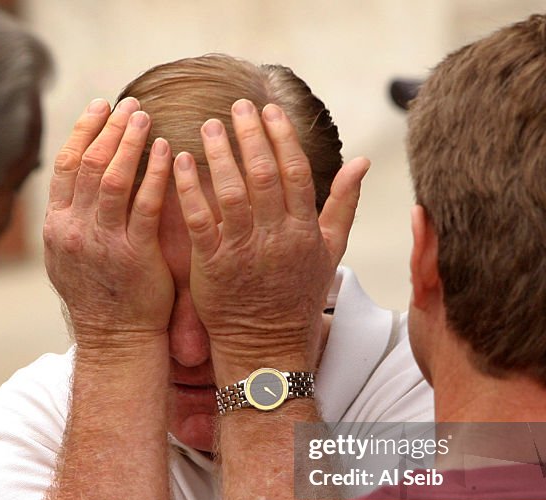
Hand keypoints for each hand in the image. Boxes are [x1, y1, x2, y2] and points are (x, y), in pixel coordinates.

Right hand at [43, 97, 174, 351]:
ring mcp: (102, 243)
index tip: (101, 105)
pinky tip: (167, 152)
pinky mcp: (134, 255)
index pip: (64, 165)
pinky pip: (145, 205)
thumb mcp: (69, 255)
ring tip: (146, 117)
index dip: (83, 130)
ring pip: (111, 178)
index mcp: (56, 226)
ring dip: (129, 142)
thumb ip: (71, 217)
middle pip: (86, 163)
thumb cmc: (100, 295)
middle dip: (109, 128)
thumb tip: (75, 177)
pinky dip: (154, 174)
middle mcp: (74, 230)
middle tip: (130, 103)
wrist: (115, 339)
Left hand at [172, 99, 368, 380]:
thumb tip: (362, 161)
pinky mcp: (212, 265)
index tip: (268, 109)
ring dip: (219, 155)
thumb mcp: (331, 252)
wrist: (268, 347)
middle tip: (236, 107)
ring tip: (209, 126)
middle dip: (249, 135)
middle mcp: (276, 238)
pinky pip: (199, 220)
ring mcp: (243, 251)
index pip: (295, 171)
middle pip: (263, 175)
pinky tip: (182, 162)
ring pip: (231, 192)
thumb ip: (344, 204)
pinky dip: (190, 189)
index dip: (281, 137)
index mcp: (305, 231)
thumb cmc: (299, 297)